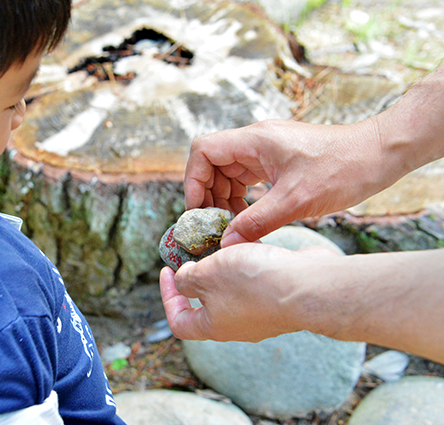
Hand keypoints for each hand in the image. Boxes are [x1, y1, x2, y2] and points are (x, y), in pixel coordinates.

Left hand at [159, 243, 339, 341]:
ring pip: (233, 287)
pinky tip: (249, 241)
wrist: (309, 286)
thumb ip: (187, 278)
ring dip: (225, 265)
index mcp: (213, 326)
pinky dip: (249, 261)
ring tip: (223, 242)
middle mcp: (236, 325)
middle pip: (207, 302)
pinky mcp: (280, 296)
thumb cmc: (252, 282)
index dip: (167, 297)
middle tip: (197, 251)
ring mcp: (261, 312)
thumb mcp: (205, 274)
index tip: (167, 270)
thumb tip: (183, 280)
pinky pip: (256, 279)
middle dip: (199, 275)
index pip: (180, 322)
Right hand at [184, 119, 388, 243]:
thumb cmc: (344, 168)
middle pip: (212, 164)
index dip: (193, 180)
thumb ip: (257, 222)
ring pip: (228, 174)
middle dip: (208, 196)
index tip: (198, 210)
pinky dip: (241, 199)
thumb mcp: (296, 201)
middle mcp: (256, 141)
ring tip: (231, 228)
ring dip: (224, 201)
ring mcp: (266, 151)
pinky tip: (248, 220)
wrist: (380, 154)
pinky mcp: (277, 161)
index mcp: (255, 140)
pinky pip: (246, 179)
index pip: (203, 150)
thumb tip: (227, 242)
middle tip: (212, 226)